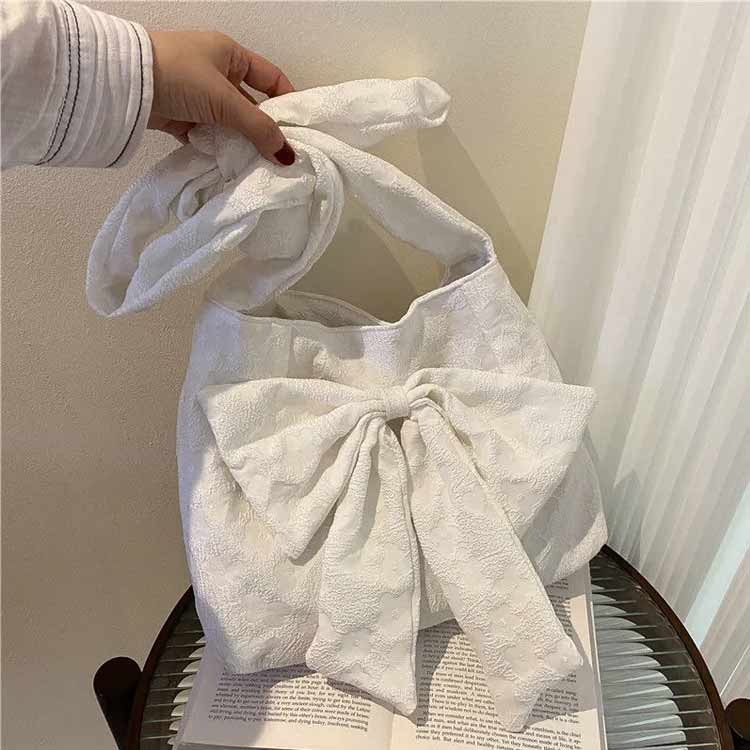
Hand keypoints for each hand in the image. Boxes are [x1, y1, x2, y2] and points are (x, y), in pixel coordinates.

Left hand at [147, 30, 295, 165]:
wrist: (124, 82)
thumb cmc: (179, 75)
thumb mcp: (225, 100)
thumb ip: (259, 129)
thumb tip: (288, 157)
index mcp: (230, 55)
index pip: (271, 78)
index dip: (287, 102)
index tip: (300, 130)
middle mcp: (216, 73)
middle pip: (251, 106)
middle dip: (263, 131)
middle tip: (280, 158)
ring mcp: (198, 96)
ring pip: (230, 124)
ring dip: (240, 144)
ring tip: (258, 167)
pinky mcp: (181, 117)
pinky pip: (209, 137)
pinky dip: (218, 150)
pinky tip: (231, 167)